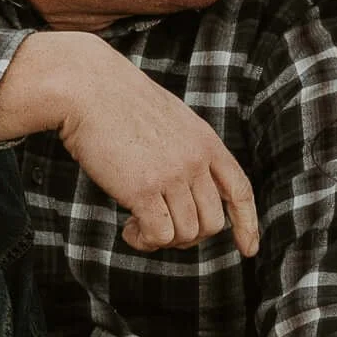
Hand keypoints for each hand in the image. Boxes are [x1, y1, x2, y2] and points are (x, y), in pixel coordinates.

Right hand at [32, 35, 259, 255]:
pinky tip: (128, 228)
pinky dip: (144, 241)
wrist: (87, 88)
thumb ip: (186, 151)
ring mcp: (172, 175)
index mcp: (205, 142)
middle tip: (159, 226)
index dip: (247, 223)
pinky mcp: (143, 189)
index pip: (239, 190)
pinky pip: (158, 235)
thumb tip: (188, 191)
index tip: (249, 248)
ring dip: (162, 239)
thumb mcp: (170, 120)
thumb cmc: (118, 104)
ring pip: (186, 234)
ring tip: (137, 225)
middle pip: (211, 223)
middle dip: (188, 235)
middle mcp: (195, 160)